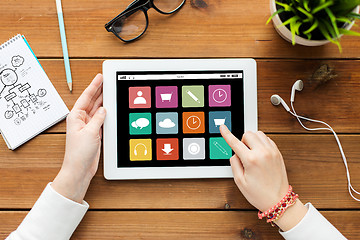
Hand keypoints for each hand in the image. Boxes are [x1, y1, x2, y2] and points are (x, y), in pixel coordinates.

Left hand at [52, 73, 105, 202]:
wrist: (80, 169)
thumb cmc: (79, 153)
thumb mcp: (90, 132)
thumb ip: (98, 118)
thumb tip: (103, 109)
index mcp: (76, 116)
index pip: (86, 97)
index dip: (94, 86)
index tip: (100, 77)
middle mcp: (81, 120)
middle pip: (92, 101)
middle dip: (99, 91)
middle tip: (107, 81)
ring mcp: (88, 126)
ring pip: (97, 109)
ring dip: (103, 101)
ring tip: (110, 91)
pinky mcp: (94, 133)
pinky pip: (101, 119)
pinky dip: (106, 113)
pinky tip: (110, 108)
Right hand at [220, 125, 306, 230]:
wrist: (278, 200)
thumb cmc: (260, 194)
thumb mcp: (240, 181)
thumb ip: (234, 164)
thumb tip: (235, 153)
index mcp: (251, 160)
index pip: (235, 142)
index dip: (227, 134)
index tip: (222, 127)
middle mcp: (263, 153)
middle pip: (248, 134)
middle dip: (242, 141)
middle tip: (243, 153)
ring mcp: (272, 152)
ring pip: (258, 133)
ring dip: (252, 140)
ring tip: (251, 152)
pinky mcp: (278, 153)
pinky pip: (267, 139)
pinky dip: (261, 142)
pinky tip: (259, 153)